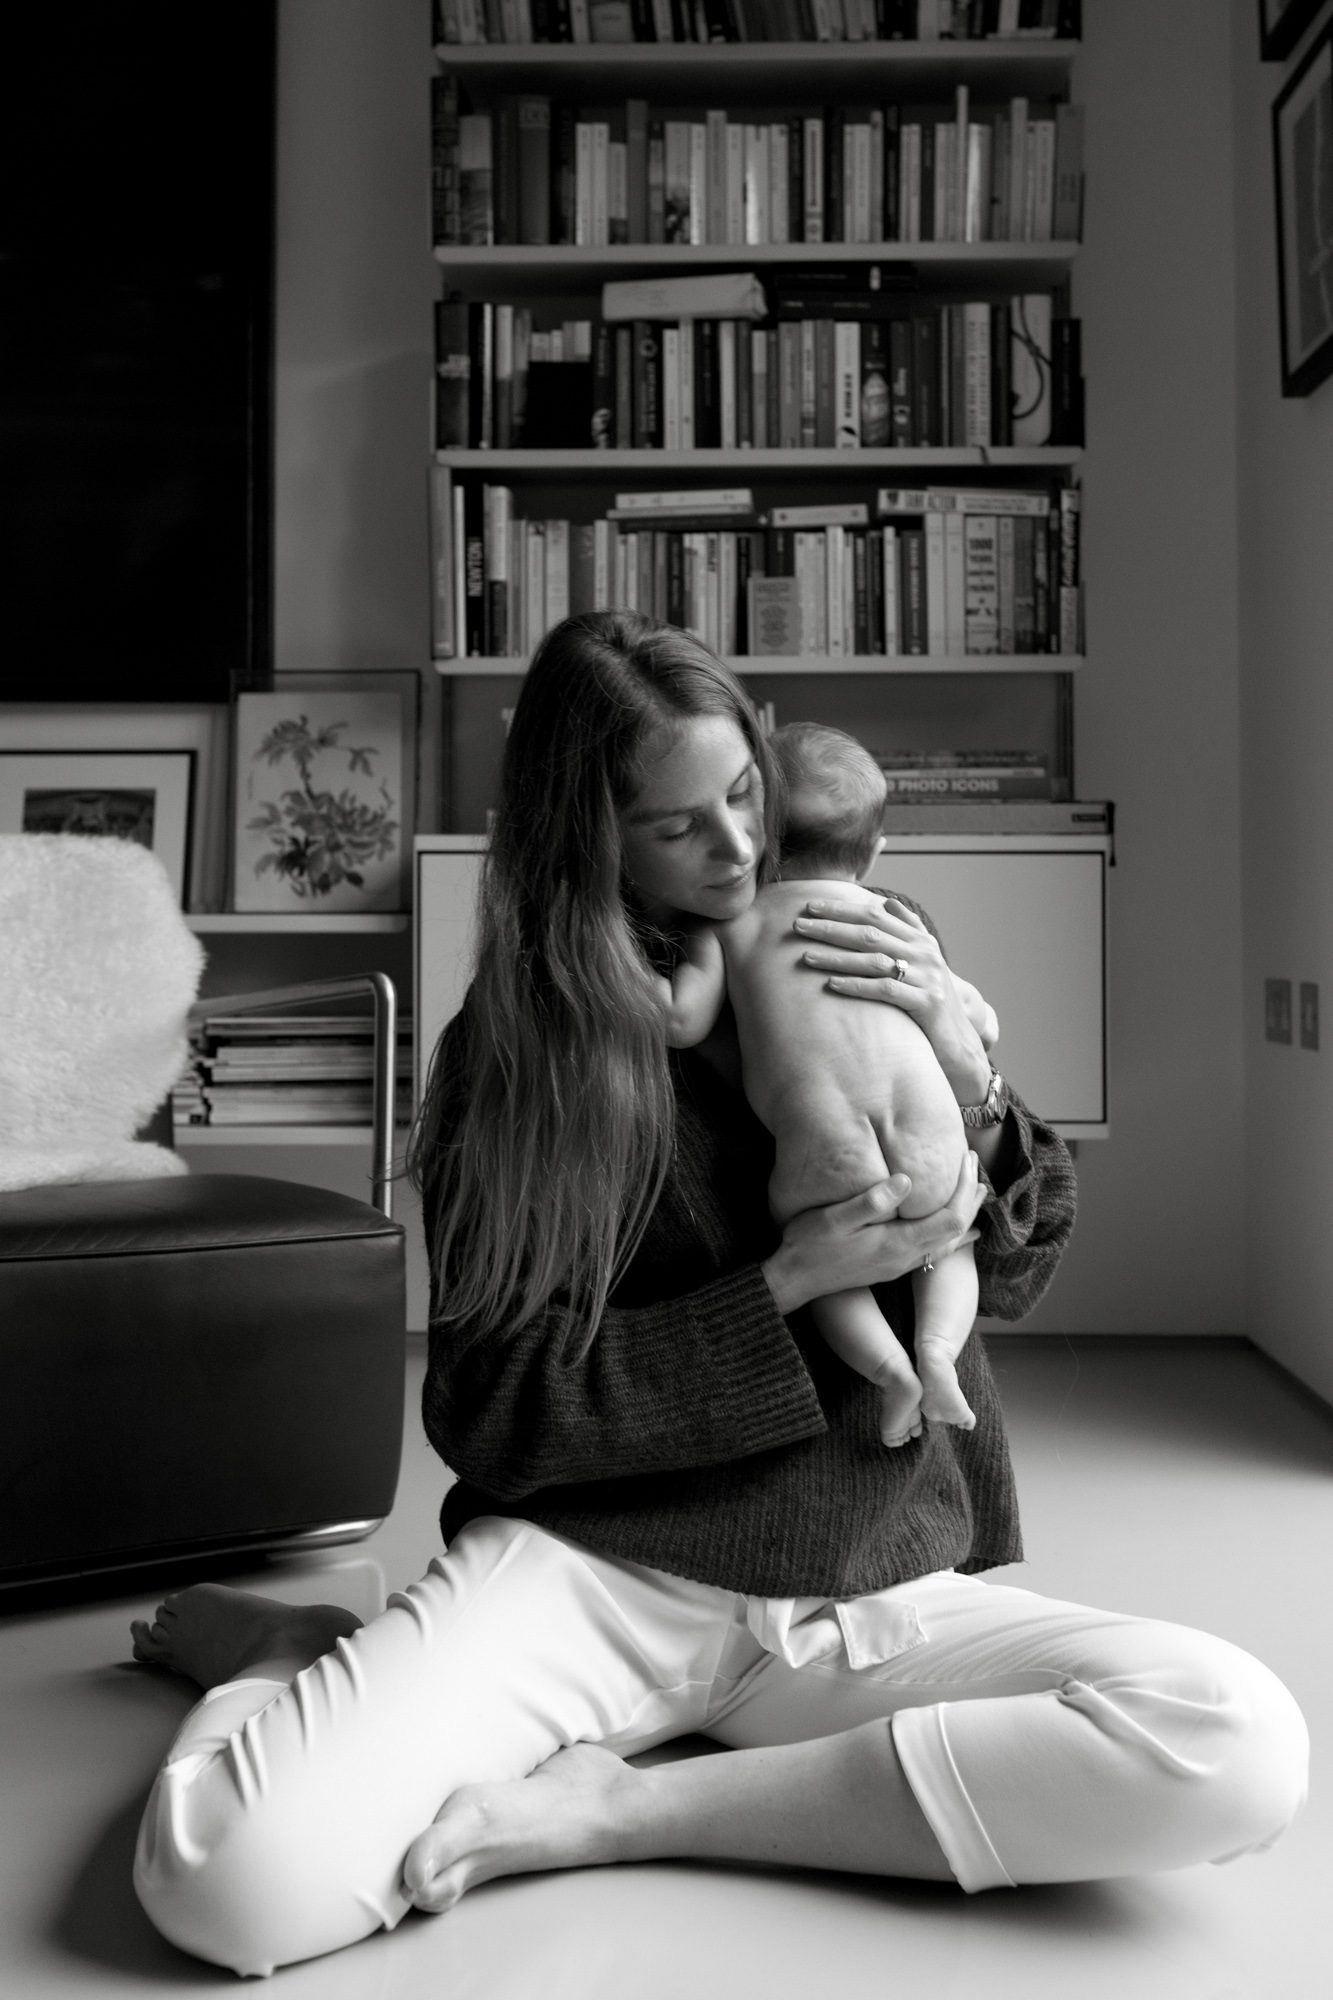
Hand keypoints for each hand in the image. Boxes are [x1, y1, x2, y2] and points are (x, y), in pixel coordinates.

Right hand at [762, 1153, 985, 1317]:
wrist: (795, 1281)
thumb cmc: (809, 1245)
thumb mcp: (834, 1218)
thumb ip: (870, 1202)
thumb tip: (906, 1180)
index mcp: (896, 1243)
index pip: (950, 1217)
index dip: (964, 1188)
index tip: (965, 1158)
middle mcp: (905, 1257)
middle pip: (956, 1229)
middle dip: (969, 1195)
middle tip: (973, 1161)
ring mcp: (900, 1264)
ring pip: (949, 1240)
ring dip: (965, 1212)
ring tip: (977, 1188)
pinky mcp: (892, 1266)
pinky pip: (937, 1249)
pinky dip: (953, 1232)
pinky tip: (960, 1231)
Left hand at [791, 894, 991, 1106]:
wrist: (960, 1043)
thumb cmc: (931, 1002)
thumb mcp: (924, 962)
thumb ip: (909, 931)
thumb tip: (888, 903)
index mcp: (920, 940)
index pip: (875, 916)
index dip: (842, 909)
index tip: (811, 906)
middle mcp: (925, 954)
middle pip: (870, 934)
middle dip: (831, 928)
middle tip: (799, 926)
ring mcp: (927, 977)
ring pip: (874, 960)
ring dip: (836, 957)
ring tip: (806, 956)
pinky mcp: (927, 1003)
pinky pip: (885, 990)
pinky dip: (857, 986)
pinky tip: (832, 985)